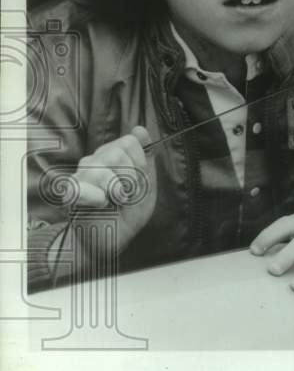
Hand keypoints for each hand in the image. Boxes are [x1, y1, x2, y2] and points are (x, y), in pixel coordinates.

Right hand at [72, 125, 156, 252]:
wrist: (110, 241)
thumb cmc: (127, 214)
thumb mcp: (146, 184)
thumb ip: (145, 157)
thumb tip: (140, 129)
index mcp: (113, 157)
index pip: (130, 142)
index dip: (140, 164)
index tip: (137, 182)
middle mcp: (94, 162)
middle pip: (118, 152)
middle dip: (131, 178)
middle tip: (126, 195)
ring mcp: (80, 175)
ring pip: (103, 167)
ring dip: (118, 190)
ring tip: (115, 202)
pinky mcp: (71, 192)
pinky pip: (85, 185)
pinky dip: (100, 198)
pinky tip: (101, 205)